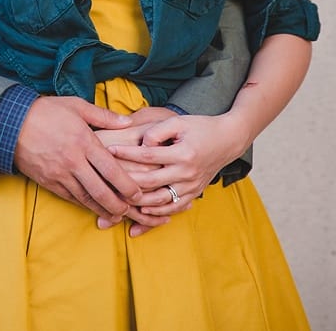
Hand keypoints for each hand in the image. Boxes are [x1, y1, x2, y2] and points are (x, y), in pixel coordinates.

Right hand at [13, 95, 167, 230]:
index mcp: (84, 142)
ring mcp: (59, 174)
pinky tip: (93, 208)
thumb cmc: (47, 111)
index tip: (139, 193)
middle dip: (117, 204)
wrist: (11, 123)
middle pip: (99, 189)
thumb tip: (128, 121)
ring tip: (115, 215)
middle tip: (130, 211)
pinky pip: (69, 197)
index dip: (127, 184)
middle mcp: (73, 161)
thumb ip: (104, 116)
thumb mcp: (77, 106)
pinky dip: (83, 205)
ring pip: (84, 198)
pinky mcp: (47, 181)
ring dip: (101, 208)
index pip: (111, 169)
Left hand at [108, 113, 247, 215]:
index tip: (109, 150)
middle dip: (125, 182)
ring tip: (118, 200)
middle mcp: (187, 172)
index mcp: (183, 153)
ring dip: (137, 203)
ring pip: (159, 201)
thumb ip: (158, 131)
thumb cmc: (202, 127)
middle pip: (150, 182)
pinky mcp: (193, 194)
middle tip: (106, 180)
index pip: (148, 155)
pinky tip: (140, 213)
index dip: (127, 153)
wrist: (229, 140)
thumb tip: (141, 144)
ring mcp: (191, 186)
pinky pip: (172, 209)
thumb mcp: (181, 122)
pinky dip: (156, 214)